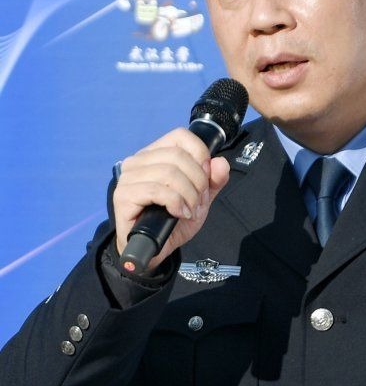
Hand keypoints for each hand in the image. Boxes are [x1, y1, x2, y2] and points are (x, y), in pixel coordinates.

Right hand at [113, 127, 229, 269]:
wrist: (155, 249)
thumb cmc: (173, 220)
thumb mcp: (200, 199)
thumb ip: (213, 181)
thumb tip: (220, 163)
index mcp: (155, 154)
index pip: (180, 136)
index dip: (200, 155)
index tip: (206, 179)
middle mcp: (138, 161)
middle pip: (178, 157)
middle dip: (198, 182)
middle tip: (198, 202)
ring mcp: (128, 178)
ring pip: (169, 173)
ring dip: (188, 196)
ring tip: (190, 211)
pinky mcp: (124, 196)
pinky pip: (157, 190)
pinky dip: (175, 203)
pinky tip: (179, 214)